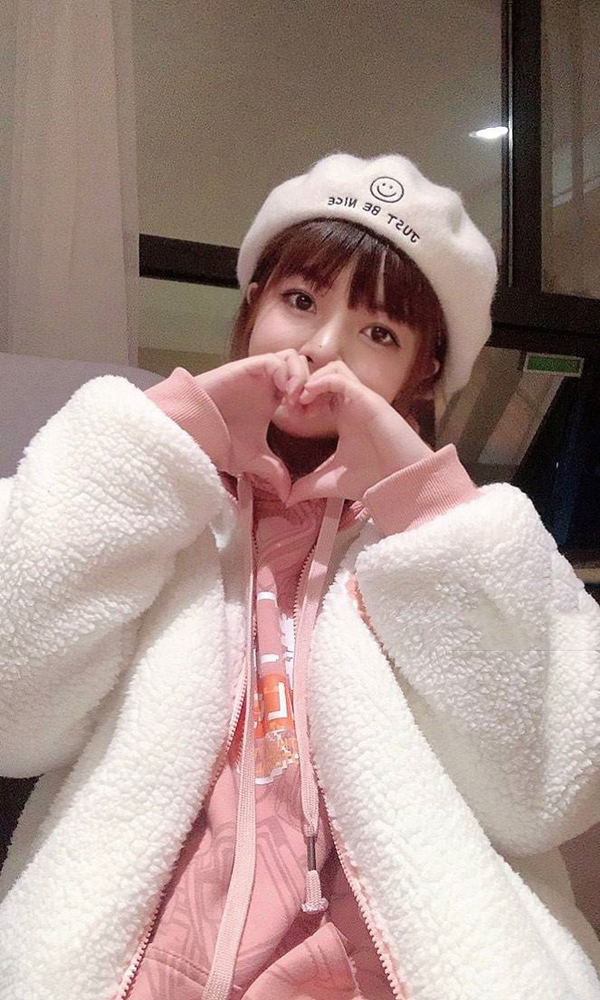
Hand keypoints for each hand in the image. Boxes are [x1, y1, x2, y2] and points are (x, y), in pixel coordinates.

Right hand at [195, 350, 308, 502]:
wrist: (194, 429)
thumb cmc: (219, 438)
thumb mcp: (252, 459)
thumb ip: (273, 471)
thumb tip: (287, 495)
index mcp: (273, 399)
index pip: (305, 386)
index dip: (314, 399)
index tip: (313, 420)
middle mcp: (269, 383)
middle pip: (304, 368)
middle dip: (313, 386)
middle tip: (309, 410)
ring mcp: (259, 374)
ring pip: (293, 358)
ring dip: (302, 378)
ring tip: (297, 402)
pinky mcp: (249, 367)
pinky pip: (277, 359)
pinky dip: (288, 374)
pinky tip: (287, 395)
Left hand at [286, 360, 433, 504]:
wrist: (399, 482)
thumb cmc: (372, 478)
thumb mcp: (330, 481)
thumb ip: (308, 485)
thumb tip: (287, 499)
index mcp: (344, 415)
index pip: (320, 390)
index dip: (301, 397)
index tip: (288, 414)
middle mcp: (353, 403)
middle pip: (325, 373)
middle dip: (303, 383)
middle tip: (291, 405)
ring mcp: (361, 398)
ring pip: (333, 368)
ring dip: (311, 379)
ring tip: (300, 401)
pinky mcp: (367, 399)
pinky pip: (340, 377)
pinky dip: (320, 381)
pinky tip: (308, 397)